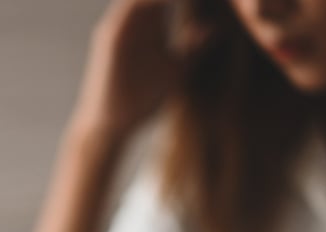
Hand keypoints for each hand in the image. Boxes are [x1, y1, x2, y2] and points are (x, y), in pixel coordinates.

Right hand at [72, 0, 179, 142]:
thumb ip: (192, 48)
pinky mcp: (111, 38)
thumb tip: (214, 28)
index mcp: (149, 24)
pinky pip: (129, 11)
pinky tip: (168, 1)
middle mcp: (132, 20)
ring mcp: (119, 27)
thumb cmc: (142, 98)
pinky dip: (147, 3)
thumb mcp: (176, 69)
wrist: (113, 124)